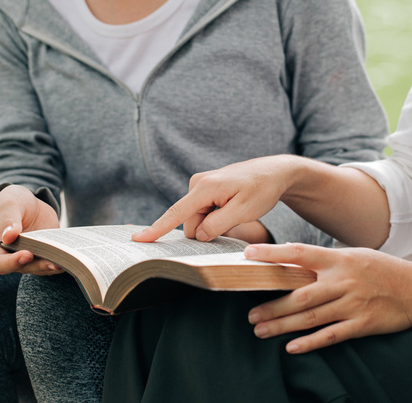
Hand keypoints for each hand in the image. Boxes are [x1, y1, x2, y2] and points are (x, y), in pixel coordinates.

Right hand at [0, 185, 62, 275]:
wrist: (27, 202)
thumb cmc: (12, 201)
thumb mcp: (9, 204)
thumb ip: (8, 219)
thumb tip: (9, 237)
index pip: (0, 263)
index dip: (12, 263)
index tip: (27, 254)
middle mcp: (10, 255)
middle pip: (23, 268)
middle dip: (38, 266)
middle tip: (53, 263)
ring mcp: (27, 255)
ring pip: (39, 268)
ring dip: (52, 266)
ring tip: (66, 263)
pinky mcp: (43, 252)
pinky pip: (51, 260)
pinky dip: (61, 260)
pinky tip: (72, 256)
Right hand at [132, 156, 293, 241]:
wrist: (274, 172)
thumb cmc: (262, 189)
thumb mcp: (245, 211)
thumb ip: (218, 225)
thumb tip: (197, 235)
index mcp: (205, 188)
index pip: (176, 214)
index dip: (156, 229)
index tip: (136, 239)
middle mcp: (198, 184)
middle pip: (190, 223)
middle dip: (207, 230)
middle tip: (235, 218)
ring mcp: (201, 186)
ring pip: (197, 220)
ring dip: (214, 224)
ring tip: (237, 210)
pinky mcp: (206, 190)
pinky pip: (203, 213)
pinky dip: (215, 218)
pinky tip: (232, 209)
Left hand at [244, 243, 411, 353]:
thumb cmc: (381, 269)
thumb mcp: (354, 255)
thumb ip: (325, 260)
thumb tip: (291, 259)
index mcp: (339, 259)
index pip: (299, 253)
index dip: (272, 254)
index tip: (248, 255)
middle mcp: (343, 280)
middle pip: (299, 295)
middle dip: (272, 306)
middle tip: (250, 315)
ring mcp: (353, 303)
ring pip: (310, 317)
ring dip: (282, 325)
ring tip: (261, 330)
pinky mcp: (363, 324)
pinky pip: (331, 335)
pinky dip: (309, 343)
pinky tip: (291, 347)